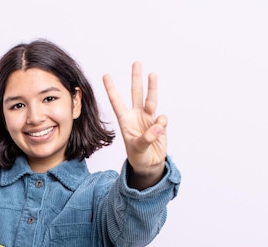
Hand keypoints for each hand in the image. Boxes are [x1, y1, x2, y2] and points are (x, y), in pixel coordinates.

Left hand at [103, 62, 166, 188]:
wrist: (150, 163)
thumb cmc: (138, 156)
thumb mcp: (138, 148)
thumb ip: (147, 137)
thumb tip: (158, 125)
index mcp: (125, 120)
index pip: (117, 102)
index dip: (111, 89)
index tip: (105, 75)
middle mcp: (136, 116)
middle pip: (136, 93)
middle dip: (136, 78)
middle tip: (136, 63)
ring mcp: (148, 118)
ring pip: (150, 99)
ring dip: (152, 87)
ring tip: (152, 74)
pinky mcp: (159, 123)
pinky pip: (162, 119)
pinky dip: (161, 124)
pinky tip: (159, 132)